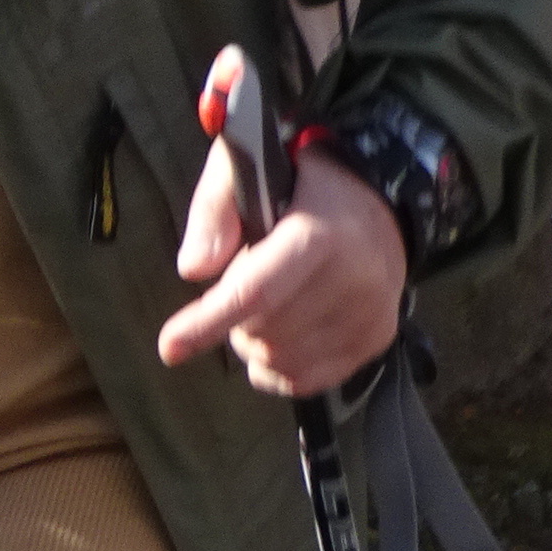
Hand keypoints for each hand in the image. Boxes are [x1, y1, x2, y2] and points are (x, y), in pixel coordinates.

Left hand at [158, 141, 409, 398]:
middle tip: (244, 284)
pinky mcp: (378, 337)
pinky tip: (284, 334)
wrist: (382, 196)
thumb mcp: (246, 170)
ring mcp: (371, 313)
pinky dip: (278, 367)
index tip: (169, 347)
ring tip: (268, 306)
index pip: (257, 293)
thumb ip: (213, 211)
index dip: (209, 322)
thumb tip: (194, 269)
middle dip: (234, 320)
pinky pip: (305, 380)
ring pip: (280, 361)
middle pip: (263, 332)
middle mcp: (355, 279)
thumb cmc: (302, 184)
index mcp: (321, 235)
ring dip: (256, 344)